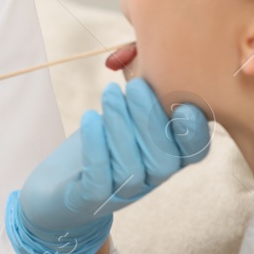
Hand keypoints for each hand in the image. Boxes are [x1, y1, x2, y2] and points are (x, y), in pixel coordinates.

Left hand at [8, 77, 210, 253]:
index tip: (186, 105)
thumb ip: (138, 87)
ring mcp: (122, 194)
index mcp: (167, 159)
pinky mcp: (91, 200)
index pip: (194, 153)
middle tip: (135, 86)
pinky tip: (90, 118)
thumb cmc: (99, 143)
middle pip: (163, 160)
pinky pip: (99, 179)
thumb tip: (134, 52)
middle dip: (150, 120)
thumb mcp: (123, 114)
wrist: (58, 190)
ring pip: (132, 168)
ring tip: (108, 93)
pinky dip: (97, 148)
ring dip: (122, 127)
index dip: (195, 134)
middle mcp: (150, 180)